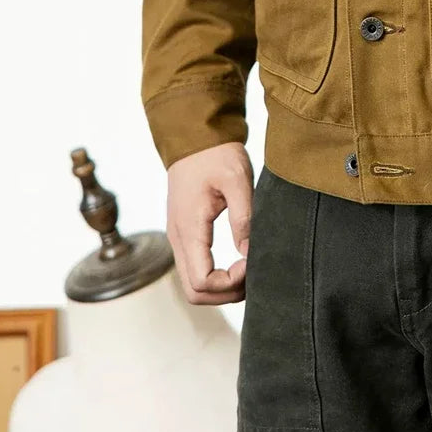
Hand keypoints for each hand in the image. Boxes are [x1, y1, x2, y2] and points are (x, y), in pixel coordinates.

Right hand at [165, 142, 252, 304]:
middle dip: (226, 293)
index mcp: (189, 228)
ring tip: (250, 268)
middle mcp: (179, 238)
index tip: (251, 263)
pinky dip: (216, 276)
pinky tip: (240, 262)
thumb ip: (243, 217)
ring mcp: (180, 238)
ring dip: (222, 287)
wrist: (196, 138)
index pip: (202, 281)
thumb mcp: (237, 180)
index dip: (229, 283)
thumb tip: (250, 253)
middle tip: (253, 274)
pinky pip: (195, 268)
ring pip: (193, 284)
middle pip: (194, 292)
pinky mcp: (186, 234)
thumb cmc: (216, 155)